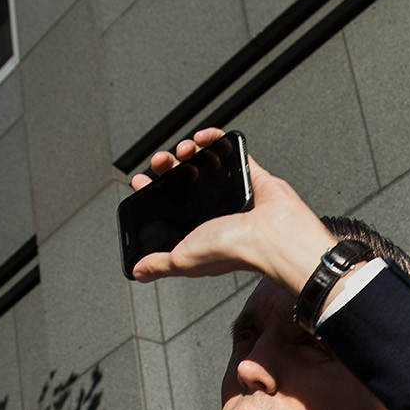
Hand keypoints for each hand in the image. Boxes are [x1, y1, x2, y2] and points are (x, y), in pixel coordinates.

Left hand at [129, 128, 334, 289]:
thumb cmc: (233, 250)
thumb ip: (158, 264)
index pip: (167, 207)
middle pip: (182, 180)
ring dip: (187, 151)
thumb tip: (138, 271)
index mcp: (197, 231)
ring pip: (202, 163)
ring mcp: (230, 192)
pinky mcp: (248, 175)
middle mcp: (213, 212)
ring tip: (184, 150)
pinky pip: (229, 148)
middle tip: (161, 162)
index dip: (151, 192)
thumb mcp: (182, 259)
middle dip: (166, 167)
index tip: (142, 181)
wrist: (270, 236)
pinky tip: (202, 138)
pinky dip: (213, 137)